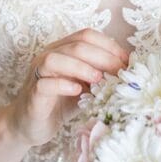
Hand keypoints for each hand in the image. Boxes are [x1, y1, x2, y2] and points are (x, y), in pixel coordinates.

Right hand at [7, 28, 128, 147]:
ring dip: (80, 67)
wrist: (32, 125)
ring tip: (98, 79)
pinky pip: (44, 84)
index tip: (126, 62)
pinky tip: (77, 91)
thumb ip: (101, 75)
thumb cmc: (61, 103)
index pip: (86, 35)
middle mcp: (49, 56)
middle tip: (119, 72)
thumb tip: (128, 69)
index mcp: (63, 49)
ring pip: (55, 59)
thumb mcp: (86, 86)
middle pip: (76, 45)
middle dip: (102, 57)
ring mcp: (38, 74)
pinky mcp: (33, 94)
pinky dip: (62, 84)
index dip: (109, 45)